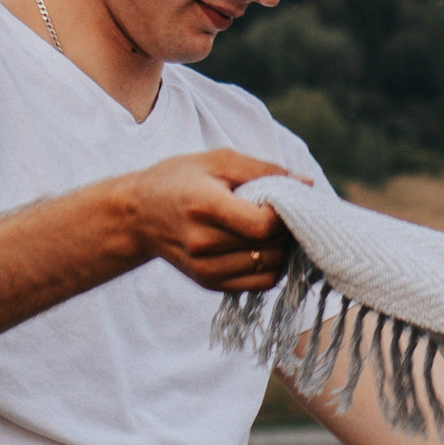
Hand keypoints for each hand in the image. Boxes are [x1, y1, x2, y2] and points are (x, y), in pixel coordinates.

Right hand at [120, 150, 299, 298]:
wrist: (138, 215)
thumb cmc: (179, 180)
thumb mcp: (217, 161)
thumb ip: (263, 170)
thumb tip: (305, 183)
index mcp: (204, 206)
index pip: (262, 226)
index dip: (284, 216)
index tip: (284, 202)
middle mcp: (202, 243)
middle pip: (270, 248)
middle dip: (285, 231)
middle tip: (280, 214)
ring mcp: (205, 268)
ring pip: (270, 268)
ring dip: (281, 249)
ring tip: (269, 229)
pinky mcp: (210, 283)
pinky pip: (260, 283)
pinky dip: (271, 266)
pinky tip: (261, 246)